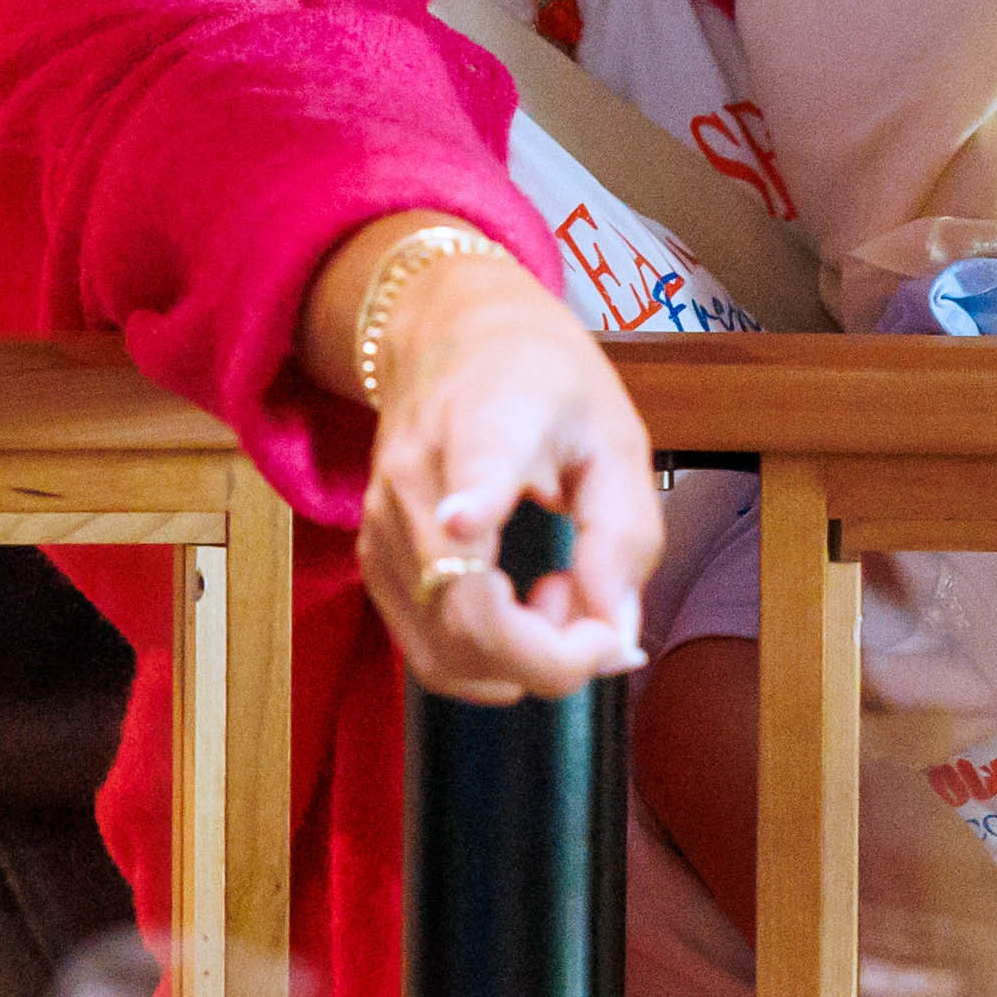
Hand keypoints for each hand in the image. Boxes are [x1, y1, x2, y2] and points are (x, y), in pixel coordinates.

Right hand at [354, 259, 657, 703]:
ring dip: (523, 661)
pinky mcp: (373, 560)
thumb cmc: (544, 386)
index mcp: (490, 424)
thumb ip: (623, 534)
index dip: (473, 502)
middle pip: (466, 613)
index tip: (465, 521)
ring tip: (562, 595)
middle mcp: (417, 480)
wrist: (448, 335)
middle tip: (604, 622)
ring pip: (444, 651)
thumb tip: (614, 635)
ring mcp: (383, 527)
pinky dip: (488, 658)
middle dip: (553, 657)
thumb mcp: (614, 436)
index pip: (473, 465)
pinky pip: (430, 649)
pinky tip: (522, 604)